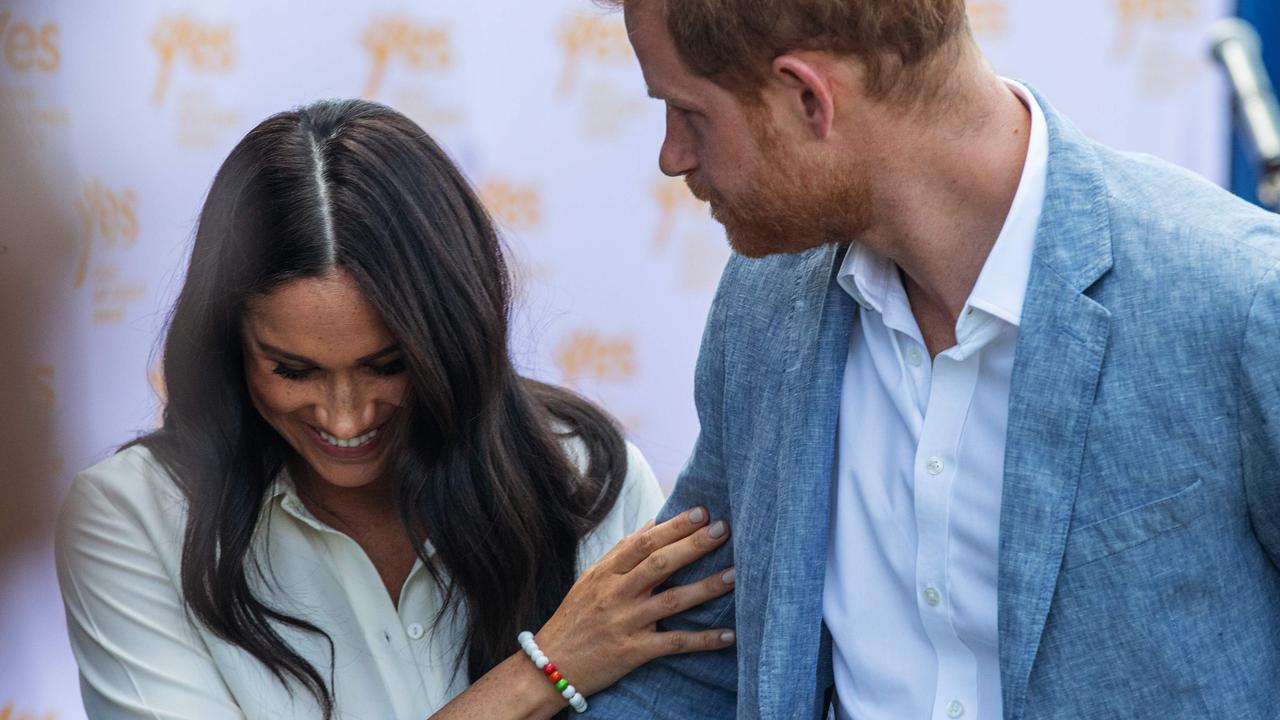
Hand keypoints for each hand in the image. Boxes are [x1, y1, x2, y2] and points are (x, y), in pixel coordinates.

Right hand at [531, 508, 734, 696]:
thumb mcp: (590, 579)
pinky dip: (702, 639)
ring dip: (706, 587)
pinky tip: (728, 634)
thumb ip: (621, 552)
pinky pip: (673, 643)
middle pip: (660, 564)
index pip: (643, 542)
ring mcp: (625, 623)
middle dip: (694, 545)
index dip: (674, 526)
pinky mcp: (633, 652)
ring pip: (671, 600)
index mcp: (606, 574)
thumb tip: (652, 524)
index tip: (701, 512)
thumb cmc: (574, 618)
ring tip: (735, 574)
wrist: (550, 665)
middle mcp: (616, 595)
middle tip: (723, 529)